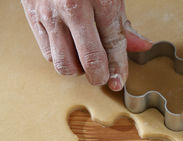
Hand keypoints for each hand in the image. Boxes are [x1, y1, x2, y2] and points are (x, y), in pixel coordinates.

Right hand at [21, 0, 151, 90]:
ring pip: (64, 63)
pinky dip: (60, 58)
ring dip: (77, 68)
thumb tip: (142, 46)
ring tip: (84, 60)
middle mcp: (72, 7)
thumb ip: (123, 23)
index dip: (118, 68)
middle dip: (99, 76)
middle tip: (102, 76)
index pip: (113, 44)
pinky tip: (69, 49)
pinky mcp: (31, 15)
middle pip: (89, 60)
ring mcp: (49, 13)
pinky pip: (47, 53)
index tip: (119, 81)